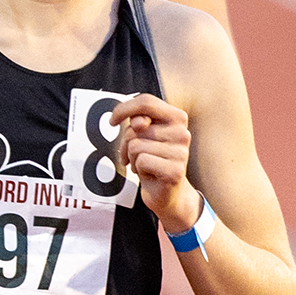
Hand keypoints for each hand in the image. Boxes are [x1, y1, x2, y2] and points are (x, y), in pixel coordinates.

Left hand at [108, 93, 201, 230]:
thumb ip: (139, 121)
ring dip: (132, 157)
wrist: (167, 193)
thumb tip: (138, 122)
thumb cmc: (154, 159)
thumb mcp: (144, 135)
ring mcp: (181, 152)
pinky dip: (138, 168)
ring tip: (142, 165)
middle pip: (136, 127)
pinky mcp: (174, 171)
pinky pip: (141, 160)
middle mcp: (183, 133)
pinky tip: (148, 174)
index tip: (112, 121)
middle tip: (132, 155)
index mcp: (177, 117)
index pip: (146, 101)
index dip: (124, 108)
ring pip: (136, 145)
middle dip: (126, 142)